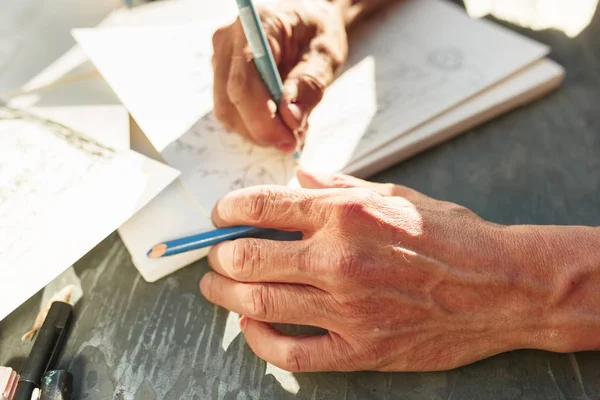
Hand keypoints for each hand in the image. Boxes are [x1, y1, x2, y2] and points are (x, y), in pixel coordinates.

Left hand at [199, 169, 567, 371]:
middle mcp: (339, 259)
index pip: (262, 205)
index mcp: (346, 213)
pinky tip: (250, 327)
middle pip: (247, 257)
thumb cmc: (452, 236)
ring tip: (216, 287)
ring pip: (258, 303)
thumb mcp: (396, 194)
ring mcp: (347, 308)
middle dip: (218, 255)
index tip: (220, 215)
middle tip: (215, 255)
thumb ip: (339, 184)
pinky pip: (291, 353)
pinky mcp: (359, 348)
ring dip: (224, 294)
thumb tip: (300, 175)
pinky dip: (259, 341)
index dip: (228, 209)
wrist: (501, 287)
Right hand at [211, 0, 347, 151]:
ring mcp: (220, 60)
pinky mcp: (222, 76)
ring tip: (293, 127)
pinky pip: (232, 112)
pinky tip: (280, 119)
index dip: (262, 119)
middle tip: (296, 140)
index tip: (289, 140)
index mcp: (254, 27)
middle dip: (262, 131)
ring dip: (259, 131)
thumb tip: (291, 119)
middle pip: (229, 103)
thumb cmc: (318, 30)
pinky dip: (256, 125)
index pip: (243, 84)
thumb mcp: (326, 54)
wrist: (308, 20)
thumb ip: (309, 85)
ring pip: (228, 113)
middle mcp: (227, 41)